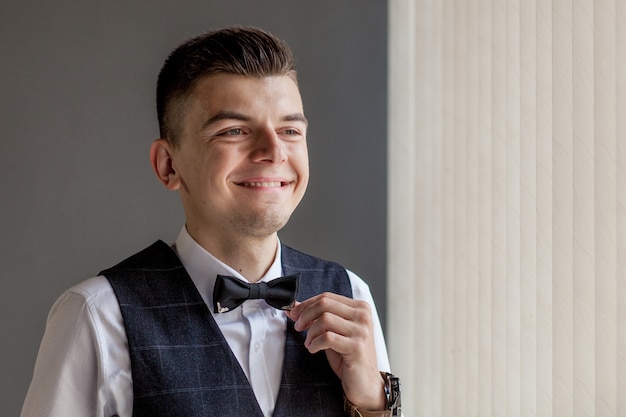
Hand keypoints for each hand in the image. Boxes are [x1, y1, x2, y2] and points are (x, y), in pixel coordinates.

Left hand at [285, 292, 385, 409]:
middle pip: (325, 304)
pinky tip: (314, 349)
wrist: (365, 382)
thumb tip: (293, 307)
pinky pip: (327, 337)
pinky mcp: (356, 346)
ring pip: (325, 319)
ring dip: (311, 332)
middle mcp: (363, 316)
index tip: (294, 314)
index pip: (327, 296)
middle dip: (305, 315)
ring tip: (309, 343)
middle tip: (298, 327)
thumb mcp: (331, 332)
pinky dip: (315, 343)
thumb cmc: (348, 356)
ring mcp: (361, 331)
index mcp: (359, 307)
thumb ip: (315, 317)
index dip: (306, 304)